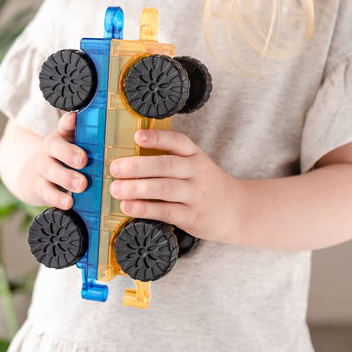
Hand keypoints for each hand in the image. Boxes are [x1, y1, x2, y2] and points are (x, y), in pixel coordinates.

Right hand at [16, 112, 88, 209]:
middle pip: (54, 147)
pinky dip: (56, 197)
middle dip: (68, 153)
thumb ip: (96, 143)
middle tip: (83, 161)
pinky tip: (68, 203)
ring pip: (50, 170)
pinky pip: (46, 191)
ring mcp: (44, 167)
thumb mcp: (81, 147)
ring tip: (81, 185)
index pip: (64, 125)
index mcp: (63, 136)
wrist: (37, 176)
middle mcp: (51, 149)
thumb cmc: (70, 159)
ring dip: (65, 177)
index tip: (74, 119)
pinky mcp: (39, 186)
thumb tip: (119, 137)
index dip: (68, 122)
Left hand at [108, 129, 246, 241]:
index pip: (178, 142)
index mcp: (195, 156)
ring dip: (137, 188)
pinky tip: (129, 207)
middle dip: (137, 166)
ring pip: (164, 188)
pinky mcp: (193, 216)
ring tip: (116, 189)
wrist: (237, 210)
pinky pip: (166, 211)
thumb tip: (127, 161)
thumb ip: (170, 160)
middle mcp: (197, 172)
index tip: (138, 136)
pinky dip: (145, 209)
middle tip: (115, 168)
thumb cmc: (206, 186)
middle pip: (166, 165)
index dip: (157, 138)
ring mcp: (196, 195)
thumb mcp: (196, 166)